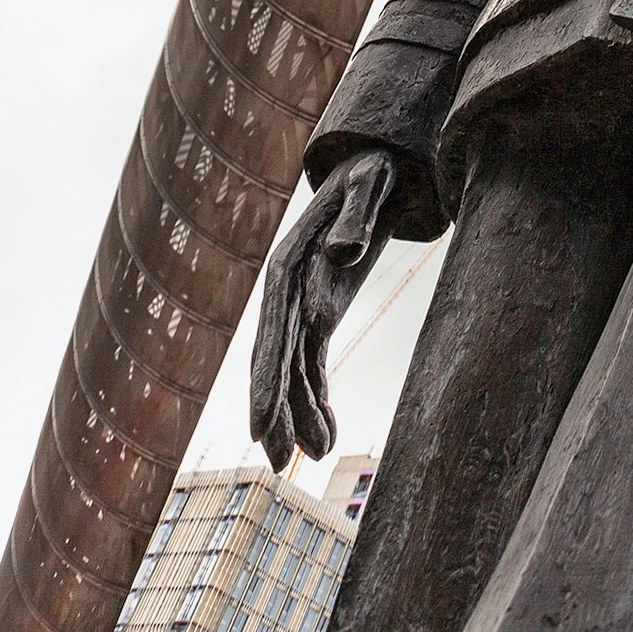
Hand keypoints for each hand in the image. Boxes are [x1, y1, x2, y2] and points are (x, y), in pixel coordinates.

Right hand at [249, 149, 395, 473]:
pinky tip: (324, 437)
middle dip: (273, 411)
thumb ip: (358, 214)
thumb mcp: (371, 182)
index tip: (258, 425)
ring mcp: (301, 307)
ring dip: (297, 416)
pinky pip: (313, 366)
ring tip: (308, 458)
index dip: (264, 380)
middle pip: (273, 360)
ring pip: (292, 372)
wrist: (374, 169)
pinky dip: (317, 402)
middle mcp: (286, 293)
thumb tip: (344, 255)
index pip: (271, 330)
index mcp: (288, 264)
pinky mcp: (320, 315)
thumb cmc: (372, 171)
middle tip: (275, 462)